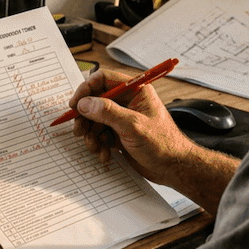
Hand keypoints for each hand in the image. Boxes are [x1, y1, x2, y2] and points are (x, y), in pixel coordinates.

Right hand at [67, 69, 194, 187]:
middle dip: (85, 118)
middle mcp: (127, 102)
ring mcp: (122, 118)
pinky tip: (105, 155)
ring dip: (91, 135)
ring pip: (94, 120)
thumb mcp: (133, 126)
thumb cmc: (163, 144)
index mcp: (135, 91)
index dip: (86, 90)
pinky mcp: (119, 134)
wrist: (173, 168)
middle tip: (79, 131)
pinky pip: (100, 134)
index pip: (103, 79)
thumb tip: (85, 103)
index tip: (75, 105)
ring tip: (96, 147)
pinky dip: (98, 145)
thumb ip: (108, 112)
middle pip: (94, 101)